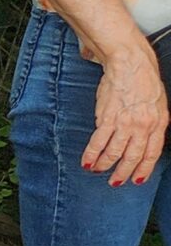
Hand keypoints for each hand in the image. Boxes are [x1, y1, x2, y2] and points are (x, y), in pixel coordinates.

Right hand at [87, 43, 167, 186]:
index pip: (152, 152)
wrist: (130, 63)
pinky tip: (87, 161)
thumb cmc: (142, 80)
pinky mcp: (108, 118)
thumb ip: (151, 123)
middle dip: (123, 173)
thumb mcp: (157, 104)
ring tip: (98, 170)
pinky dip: (92, 154)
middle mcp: (144, 125)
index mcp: (158, 122)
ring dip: (105, 165)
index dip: (144, 169)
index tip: (137, 180)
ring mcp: (126, 122)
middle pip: (133, 156)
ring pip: (115, 152)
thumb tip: (141, 139)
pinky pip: (99, 142)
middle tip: (115, 182)